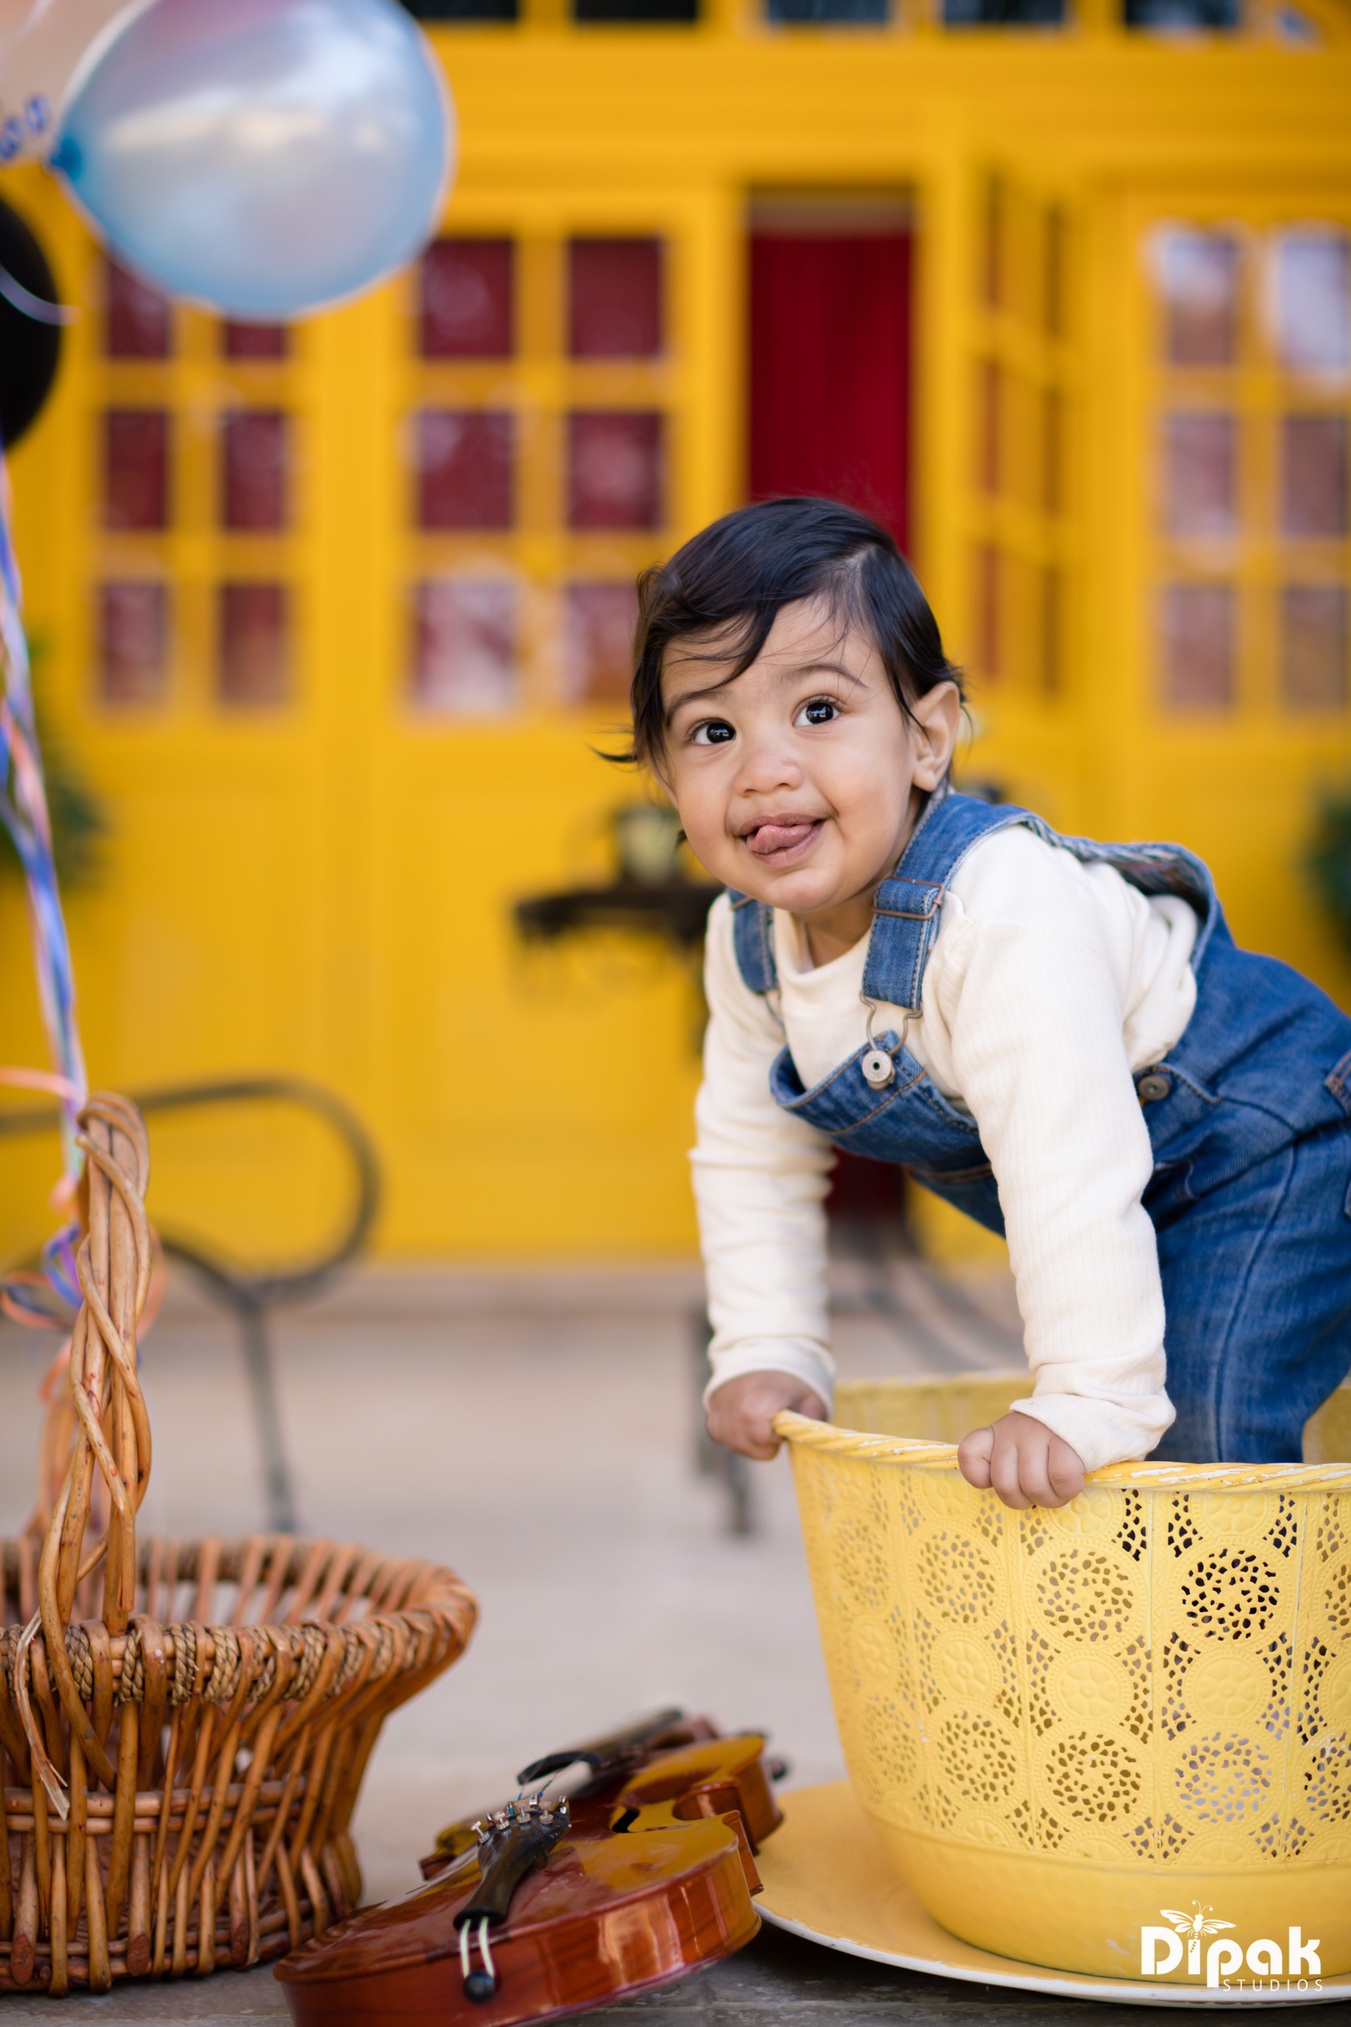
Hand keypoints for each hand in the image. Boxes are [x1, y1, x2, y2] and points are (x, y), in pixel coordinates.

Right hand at [706, 1371, 828, 1460]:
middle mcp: (736, 1393)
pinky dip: (734, 1438)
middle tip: (774, 1434)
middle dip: (760, 1447)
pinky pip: (718, 1434)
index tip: (782, 1430)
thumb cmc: (793, 1381)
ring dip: (748, 1445)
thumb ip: (811, 1418)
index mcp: (763, 1390)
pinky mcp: (712, 1404)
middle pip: (739, 1439)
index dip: (769, 1436)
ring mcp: (721, 1399)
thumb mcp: (812, 1397)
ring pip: (728, 1440)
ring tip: (763, 1431)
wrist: (769, 1354)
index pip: (752, 1420)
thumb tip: (805, 1438)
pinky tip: (748, 1430)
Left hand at [957, 1413, 1085, 1509]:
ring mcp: (1037, 1433)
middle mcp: (1012, 1431)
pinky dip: (1068, 1489)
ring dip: (1049, 1499)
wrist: (1086, 1403)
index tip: (1003, 1479)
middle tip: (1039, 1493)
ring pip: (1033, 1486)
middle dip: (1024, 1501)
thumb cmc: (1052, 1437)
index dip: (981, 1477)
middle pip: (1005, 1485)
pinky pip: (1061, 1478)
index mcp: (996, 1433)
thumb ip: (1007, 1462)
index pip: (969, 1454)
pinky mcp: (1065, 1440)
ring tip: (1058, 1491)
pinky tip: (1073, 1481)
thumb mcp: (1020, 1442)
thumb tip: (1009, 1493)